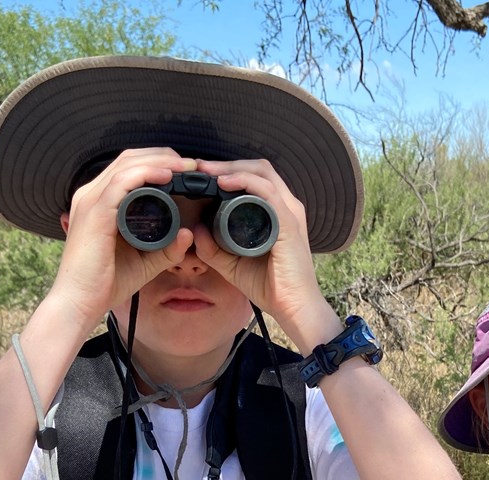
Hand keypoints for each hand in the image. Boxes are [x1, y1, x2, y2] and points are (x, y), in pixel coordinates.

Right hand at [45, 147, 198, 332]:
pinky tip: (168, 175)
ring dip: (161, 161)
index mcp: (99, 202)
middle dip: (164, 156)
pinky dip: (147, 173)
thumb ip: (166, 249)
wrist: (80, 302)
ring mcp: (91, 201)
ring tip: (187, 166)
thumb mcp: (144, 262)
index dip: (158, 162)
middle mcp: (91, 194)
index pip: (129, 168)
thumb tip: (187, 234)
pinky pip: (123, 182)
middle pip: (129, 158)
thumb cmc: (106, 283)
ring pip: (128, 164)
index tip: (187, 171)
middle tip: (192, 165)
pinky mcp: (95, 212)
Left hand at [188, 158, 334, 346]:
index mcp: (276, 213)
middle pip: (258, 168)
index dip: (228, 171)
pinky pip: (266, 191)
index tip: (201, 175)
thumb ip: (213, 249)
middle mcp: (286, 206)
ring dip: (231, 168)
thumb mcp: (233, 265)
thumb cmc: (270, 287)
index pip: (254, 178)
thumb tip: (195, 229)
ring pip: (261, 173)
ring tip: (206, 171)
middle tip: (199, 167)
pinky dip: (244, 182)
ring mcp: (289, 212)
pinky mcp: (288, 222)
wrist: (293, 308)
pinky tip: (224, 183)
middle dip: (226, 164)